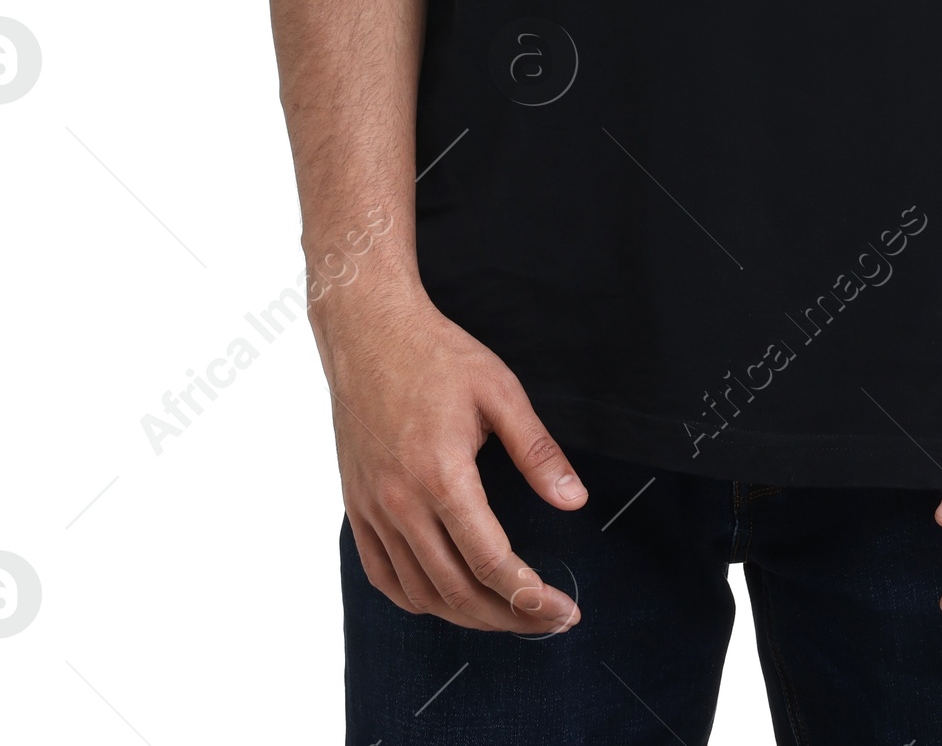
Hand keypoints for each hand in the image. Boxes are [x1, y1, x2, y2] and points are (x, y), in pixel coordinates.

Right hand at [312, 287, 585, 633]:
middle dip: (509, 617)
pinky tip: (446, 598)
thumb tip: (574, 500)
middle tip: (548, 620)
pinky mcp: (357, 506)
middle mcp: (401, 502)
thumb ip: (537, 452)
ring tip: (508, 615)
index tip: (564, 611)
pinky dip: (417, 599)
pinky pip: (382, 576)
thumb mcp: (501, 391)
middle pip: (457, 591)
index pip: (491, 563)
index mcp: (441, 476)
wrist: (369, 332)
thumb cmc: (437, 355)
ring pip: (420, 593)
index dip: (531, 597)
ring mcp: (373, 508)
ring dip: (467, 616)